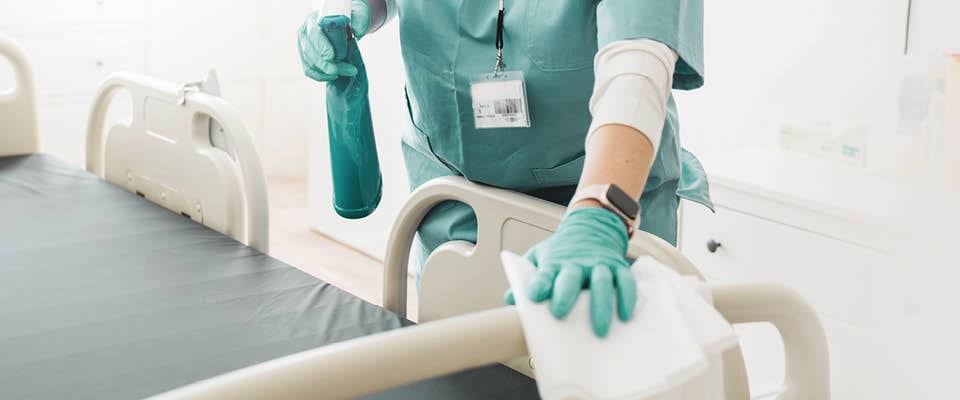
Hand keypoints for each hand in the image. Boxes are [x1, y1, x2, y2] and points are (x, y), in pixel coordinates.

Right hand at [297, 1, 370, 82]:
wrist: (343, 23)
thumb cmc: (347, 19)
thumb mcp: (356, 15)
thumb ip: (359, 21)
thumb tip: (357, 31)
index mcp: (314, 19)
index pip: (314, 33)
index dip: (321, 46)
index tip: (331, 56)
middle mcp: (305, 32)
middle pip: (310, 51)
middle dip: (326, 64)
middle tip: (346, 70)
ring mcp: (303, 45)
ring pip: (310, 63)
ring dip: (328, 72)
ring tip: (348, 71)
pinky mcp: (305, 57)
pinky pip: (309, 71)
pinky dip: (322, 76)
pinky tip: (335, 76)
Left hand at [506, 207, 637, 336]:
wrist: (591, 226)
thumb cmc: (563, 250)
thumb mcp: (539, 257)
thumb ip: (524, 278)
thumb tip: (509, 299)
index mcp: (555, 262)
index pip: (543, 273)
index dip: (539, 284)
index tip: (534, 296)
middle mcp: (577, 263)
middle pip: (571, 277)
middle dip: (565, 294)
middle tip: (560, 313)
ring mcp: (599, 264)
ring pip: (601, 281)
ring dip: (601, 304)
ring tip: (599, 329)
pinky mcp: (618, 267)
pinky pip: (625, 281)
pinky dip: (627, 297)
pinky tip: (625, 315)